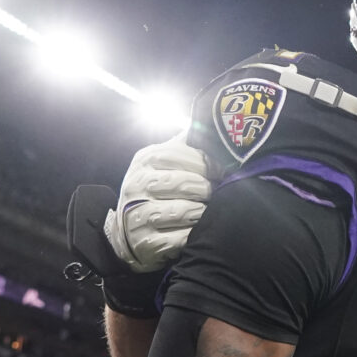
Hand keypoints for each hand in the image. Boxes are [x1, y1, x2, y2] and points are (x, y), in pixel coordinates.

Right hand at [105, 134, 216, 272]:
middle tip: (219, 194)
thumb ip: (188, 142)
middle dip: (207, 190)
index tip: (225, 170)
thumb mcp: (167, 161)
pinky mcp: (146, 242)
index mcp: (146, 159)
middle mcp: (137, 184)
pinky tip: (199, 232)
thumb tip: (211, 114)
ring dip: (203, 213)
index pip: (180, 154)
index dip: (208, 163)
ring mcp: (138, 214)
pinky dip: (195, 235)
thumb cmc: (161, 191)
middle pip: (184, 183)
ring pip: (184, 211)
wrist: (131, 231)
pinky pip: (180, 238)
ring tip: (209, 212)